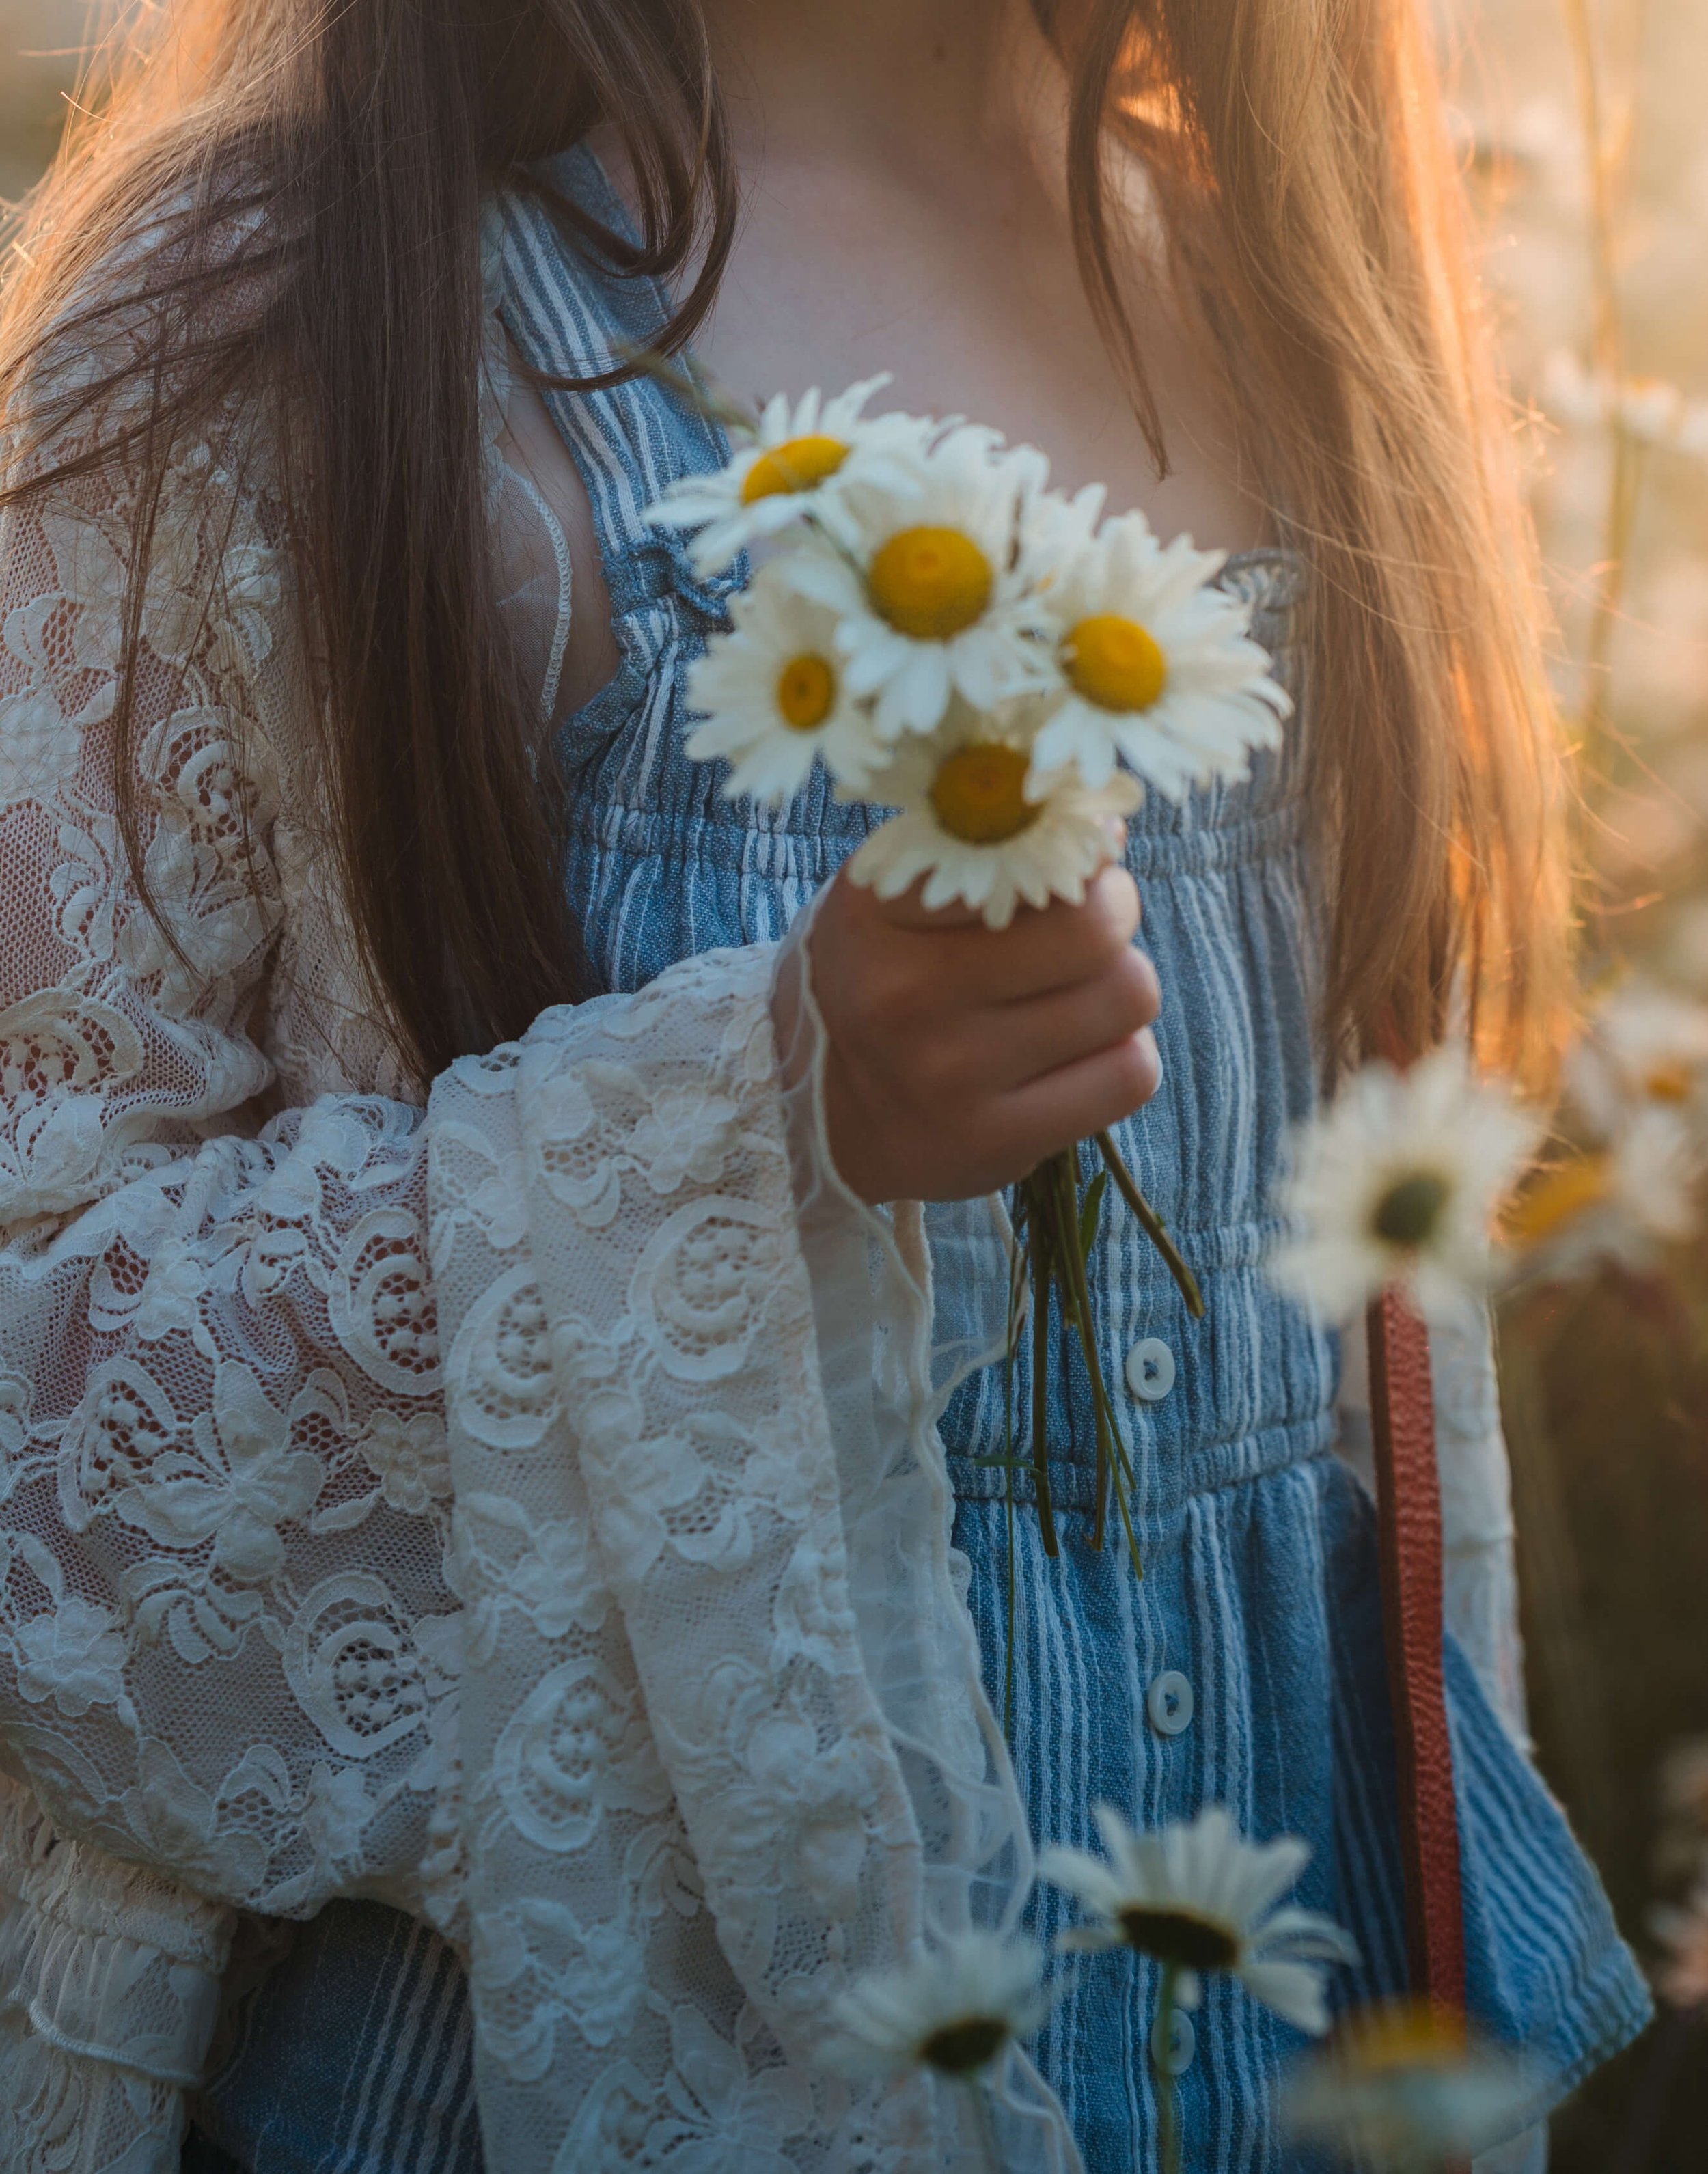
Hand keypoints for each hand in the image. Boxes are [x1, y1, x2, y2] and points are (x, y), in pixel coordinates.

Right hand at [806, 848, 1161, 1204]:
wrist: (818, 1113)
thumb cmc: (881, 981)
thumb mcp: (899, 899)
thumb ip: (989, 855)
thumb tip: (1105, 832)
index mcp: (875, 912)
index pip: (1026, 850)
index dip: (1071, 854)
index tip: (1063, 869)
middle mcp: (904, 993)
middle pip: (1097, 925)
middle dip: (1110, 920)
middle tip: (1084, 936)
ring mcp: (949, 1076)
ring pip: (1128, 996)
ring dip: (1118, 993)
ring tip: (1071, 1001)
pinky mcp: (994, 1144)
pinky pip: (1131, 1075)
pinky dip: (1123, 1059)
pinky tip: (1075, 1060)